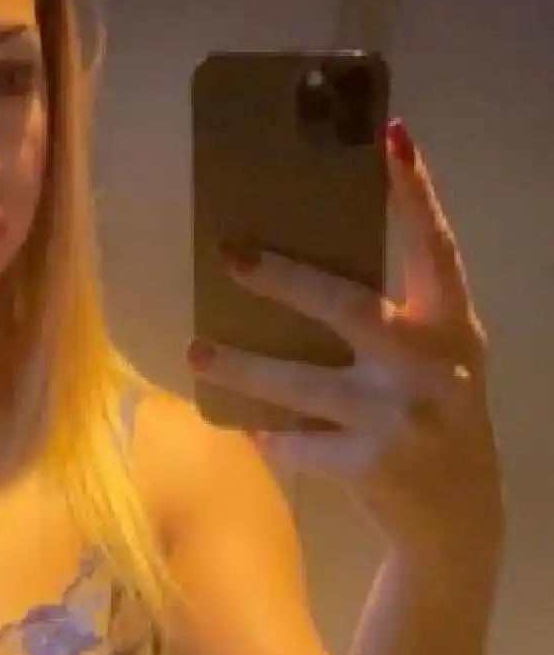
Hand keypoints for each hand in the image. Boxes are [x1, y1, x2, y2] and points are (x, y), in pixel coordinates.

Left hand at [186, 118, 504, 582]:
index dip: (416, 192)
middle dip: (284, 278)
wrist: (458, 518)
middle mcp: (430, 365)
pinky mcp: (369, 465)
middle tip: (229, 253)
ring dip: (244, 367)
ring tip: (197, 350)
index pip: (436, 247)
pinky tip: (252, 428)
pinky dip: (272, 433)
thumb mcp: (438, 360)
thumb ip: (398, 318)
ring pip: (303, 382)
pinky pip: (299, 440)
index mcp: (452, 327)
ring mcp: (399, 417)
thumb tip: (300, 269)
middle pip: (348, 307)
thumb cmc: (437, 418)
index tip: (390, 136)